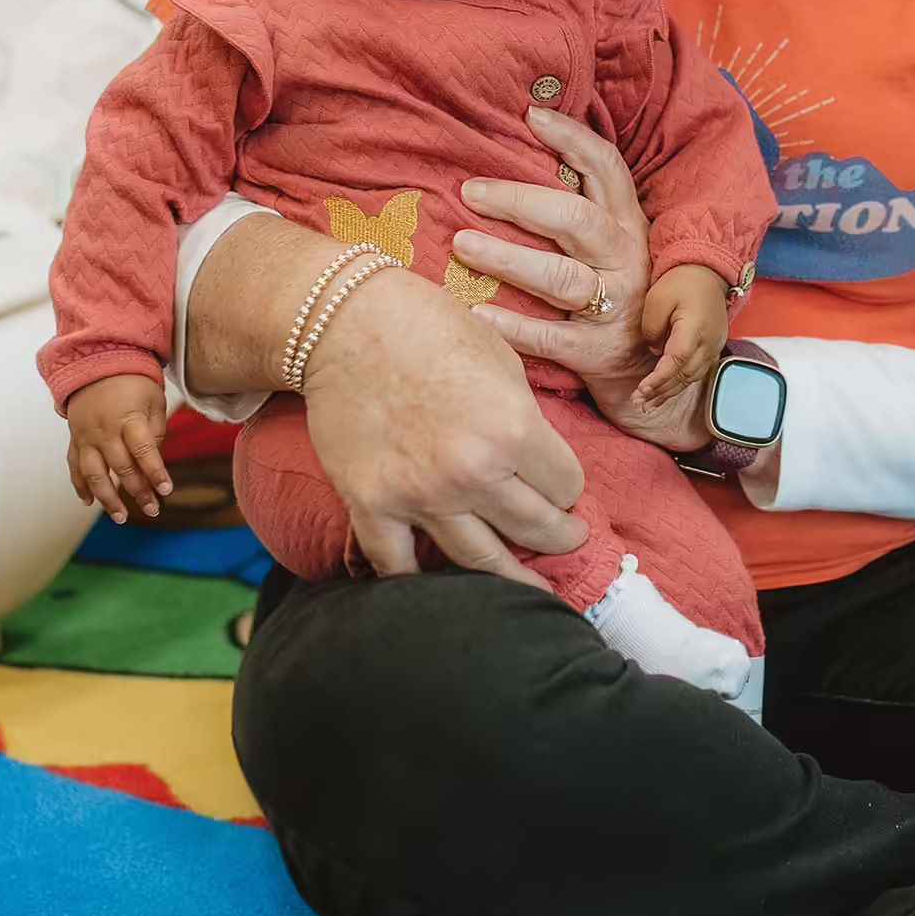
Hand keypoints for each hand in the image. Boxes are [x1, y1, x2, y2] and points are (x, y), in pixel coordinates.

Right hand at [65, 377, 171, 523]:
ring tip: (121, 517)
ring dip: (107, 498)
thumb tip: (155, 463)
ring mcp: (86, 436)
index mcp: (128, 418)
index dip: (155, 472)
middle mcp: (105, 430)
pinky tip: (88, 502)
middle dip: (138, 491)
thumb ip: (156, 431)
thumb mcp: (154, 400)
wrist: (97, 363)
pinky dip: (80, 486)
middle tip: (153, 509)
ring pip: (94, 473)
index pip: (144, 451)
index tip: (166, 490)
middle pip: (121, 467)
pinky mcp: (75, 439)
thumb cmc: (133, 382)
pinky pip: (74, 466)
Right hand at [299, 251, 588, 584]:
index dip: (570, 487)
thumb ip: (525, 420)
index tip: (564, 487)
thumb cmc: (428, 326)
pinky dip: (422, 584)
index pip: (567, 486)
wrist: (343, 321)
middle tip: (569, 539)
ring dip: (515, 579)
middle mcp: (472, 472)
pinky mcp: (372, 505)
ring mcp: (420, 495)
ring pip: (482, 563)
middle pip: (537, 529)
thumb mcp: (503, 361)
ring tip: (533, 590)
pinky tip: (443, 594)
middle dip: (562, 537)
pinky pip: (400, 566)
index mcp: (512, 429)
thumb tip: (542, 463)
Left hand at [452, 109, 709, 453]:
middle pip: (575, 221)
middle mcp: (626, 262)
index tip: (530, 115)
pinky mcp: (598, 354)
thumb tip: (518, 161)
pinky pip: (551, 338)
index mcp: (629, 228)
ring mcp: (616, 308)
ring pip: (561, 278)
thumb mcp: (613, 250)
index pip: (606, 170)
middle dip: (520, 201)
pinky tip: (476, 316)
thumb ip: (581, 212)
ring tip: (462, 244)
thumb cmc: (620, 300)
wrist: (655, 379)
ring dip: (508, 259)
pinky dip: (513, 327)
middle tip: (472, 191)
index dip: (572, 138)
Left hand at [638, 265, 728, 408]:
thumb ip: (651, 328)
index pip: (677, 361)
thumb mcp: (657, 298)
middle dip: (661, 392)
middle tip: (638, 404)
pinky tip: (666, 392)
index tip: (641, 392)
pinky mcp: (714, 348)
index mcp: (695, 328)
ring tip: (648, 405)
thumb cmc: (681, 281)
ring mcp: (715, 346)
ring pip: (692, 377)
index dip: (659, 380)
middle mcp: (709, 342)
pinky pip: (697, 372)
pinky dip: (680, 384)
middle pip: (685, 375)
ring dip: (670, 393)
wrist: (709, 272)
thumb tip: (654, 351)